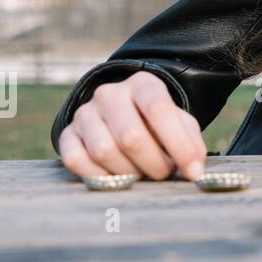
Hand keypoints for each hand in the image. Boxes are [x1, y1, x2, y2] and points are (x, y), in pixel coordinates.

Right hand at [58, 71, 207, 180]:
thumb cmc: (156, 123)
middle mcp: (110, 94)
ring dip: (128, 173)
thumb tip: (194, 169)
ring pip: (104, 151)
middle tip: (164, 174)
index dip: (178, 144)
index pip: (158, 109)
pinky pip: (77, 161)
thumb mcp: (179, 123)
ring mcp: (85, 113)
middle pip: (130, 136)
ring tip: (143, 174)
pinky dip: (100, 177)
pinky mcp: (67, 134)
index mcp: (143, 84)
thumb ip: (190, 143)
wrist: (122, 114)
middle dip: (153, 164)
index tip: (192, 171)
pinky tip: (116, 177)